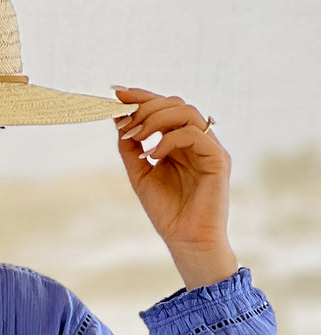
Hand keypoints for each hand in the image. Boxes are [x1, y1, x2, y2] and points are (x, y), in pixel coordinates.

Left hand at [113, 87, 233, 262]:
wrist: (186, 241)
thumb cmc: (167, 211)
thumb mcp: (140, 175)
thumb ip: (131, 148)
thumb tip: (118, 119)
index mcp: (180, 141)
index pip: (164, 109)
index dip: (141, 97)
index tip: (116, 93)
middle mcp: (197, 140)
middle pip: (175, 104)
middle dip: (145, 106)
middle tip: (123, 119)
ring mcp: (209, 148)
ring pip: (187, 112)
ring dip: (156, 119)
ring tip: (136, 137)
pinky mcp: (219, 159)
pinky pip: (195, 134)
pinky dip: (171, 139)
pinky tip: (154, 154)